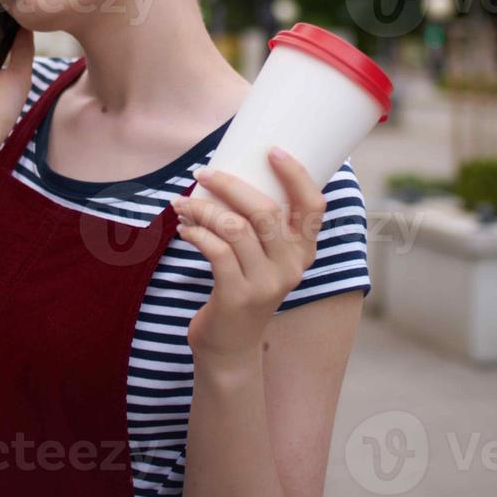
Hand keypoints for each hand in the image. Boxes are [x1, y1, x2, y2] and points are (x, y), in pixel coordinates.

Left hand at [169, 147, 327, 365]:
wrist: (230, 346)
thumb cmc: (243, 287)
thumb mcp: (263, 258)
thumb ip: (259, 225)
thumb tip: (228, 174)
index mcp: (305, 250)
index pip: (313, 205)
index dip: (296, 174)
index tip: (271, 150)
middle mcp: (292, 266)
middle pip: (266, 211)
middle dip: (230, 185)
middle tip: (203, 174)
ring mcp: (266, 283)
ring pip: (235, 228)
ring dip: (203, 209)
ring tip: (182, 203)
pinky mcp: (238, 296)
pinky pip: (216, 251)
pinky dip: (197, 233)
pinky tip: (185, 229)